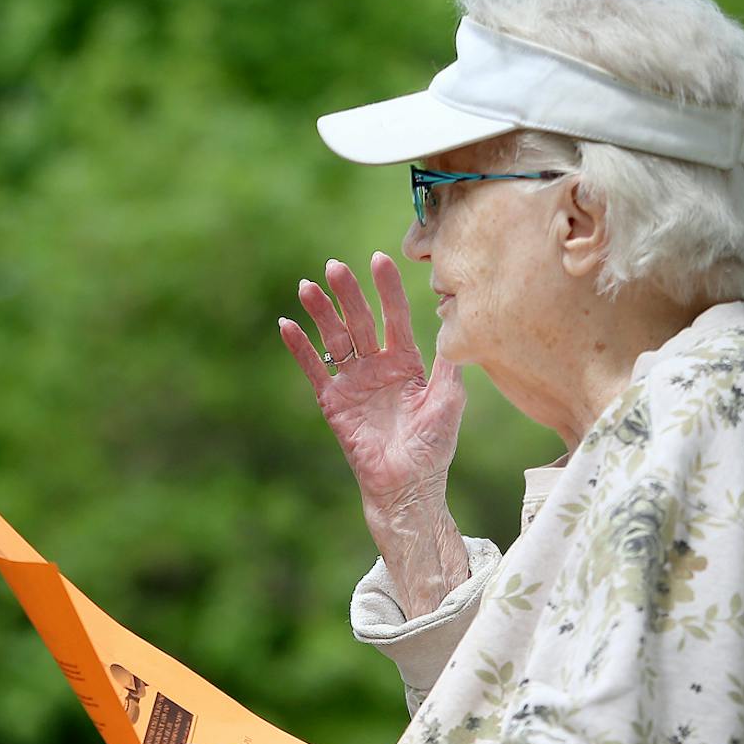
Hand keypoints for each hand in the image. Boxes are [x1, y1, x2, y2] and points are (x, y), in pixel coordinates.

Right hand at [278, 252, 464, 512]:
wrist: (409, 485)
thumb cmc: (434, 446)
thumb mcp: (450, 398)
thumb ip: (448, 362)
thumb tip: (456, 321)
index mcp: (406, 362)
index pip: (395, 316)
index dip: (387, 289)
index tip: (379, 258)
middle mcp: (377, 366)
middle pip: (359, 321)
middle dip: (348, 294)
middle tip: (335, 267)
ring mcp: (353, 383)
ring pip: (334, 339)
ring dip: (320, 313)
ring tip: (307, 286)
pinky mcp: (333, 402)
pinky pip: (314, 370)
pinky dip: (300, 348)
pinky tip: (287, 325)